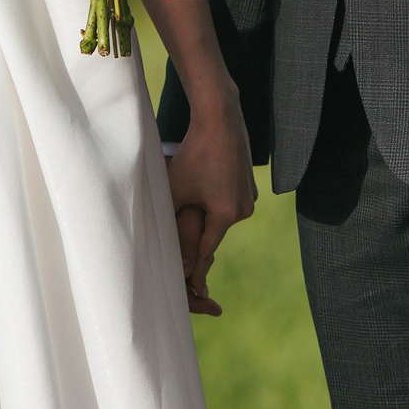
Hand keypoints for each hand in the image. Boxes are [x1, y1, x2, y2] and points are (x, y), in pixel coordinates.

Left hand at [166, 84, 256, 314]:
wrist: (220, 119)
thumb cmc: (192, 154)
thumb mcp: (174, 189)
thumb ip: (170, 220)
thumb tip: (160, 247)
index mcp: (226, 215)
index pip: (206, 251)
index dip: (195, 270)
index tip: (191, 290)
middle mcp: (243, 209)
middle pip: (214, 233)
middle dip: (198, 240)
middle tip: (187, 254)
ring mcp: (249, 196)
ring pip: (221, 216)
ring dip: (206, 217)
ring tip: (192, 215)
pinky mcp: (248, 183)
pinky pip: (228, 201)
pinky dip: (215, 202)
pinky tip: (205, 188)